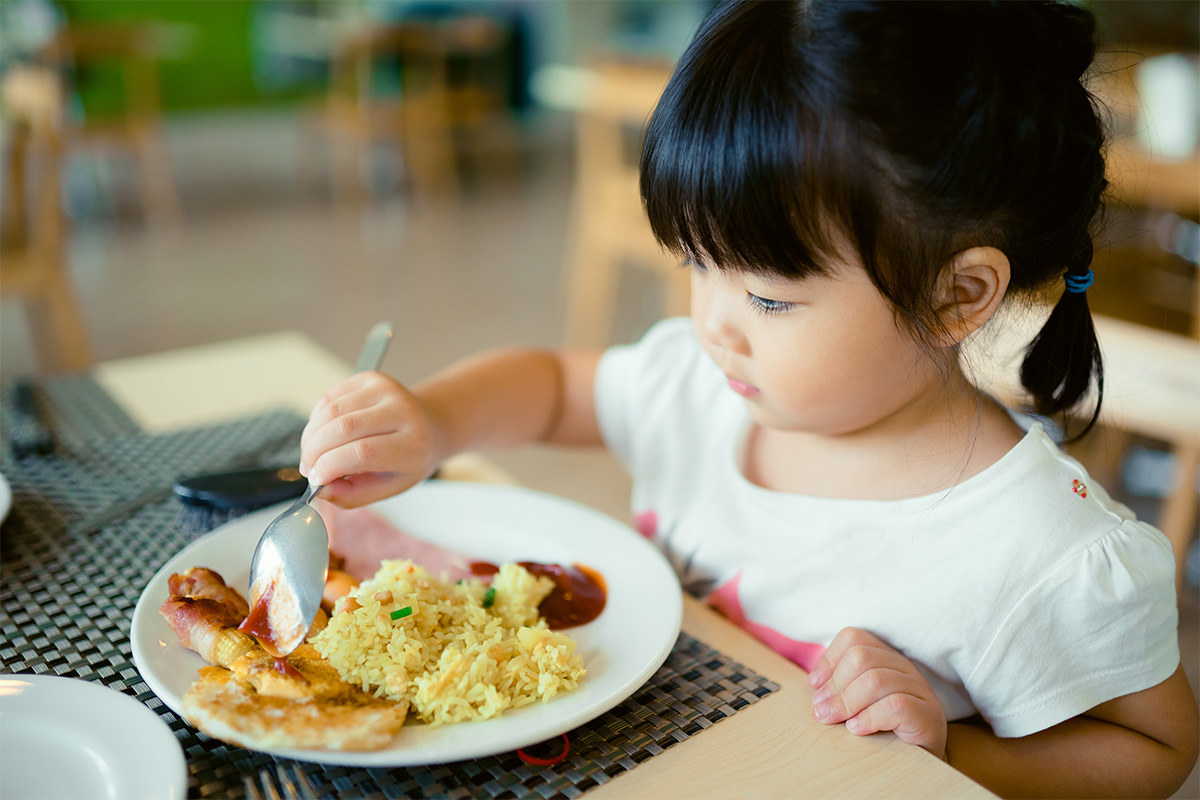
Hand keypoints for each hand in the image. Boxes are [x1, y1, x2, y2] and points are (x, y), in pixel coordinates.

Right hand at [299, 371, 443, 507]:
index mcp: (412, 444)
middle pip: (343, 428)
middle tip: (308, 468)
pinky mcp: (371, 378)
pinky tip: (322, 435)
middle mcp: (402, 411)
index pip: (362, 452)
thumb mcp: (388, 487)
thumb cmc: (409, 460)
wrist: (430, 427)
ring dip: (311, 436)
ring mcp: (386, 390)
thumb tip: (320, 489)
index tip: (315, 480)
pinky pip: (330, 397)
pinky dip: (317, 419)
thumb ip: (353, 494)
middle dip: (314, 451)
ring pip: (332, 410)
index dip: (329, 466)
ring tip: (312, 454)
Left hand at [807, 627, 947, 758]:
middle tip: (821, 710)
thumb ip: (841, 690)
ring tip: (833, 720)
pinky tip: (857, 729)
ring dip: (846, 702)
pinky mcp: (927, 714)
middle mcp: (904, 668)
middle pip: (861, 657)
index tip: (815, 686)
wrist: (925, 763)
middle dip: (835, 685)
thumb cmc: (886, 730)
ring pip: (875, 680)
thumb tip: (815, 687)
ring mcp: (919, 689)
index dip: (828, 659)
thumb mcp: (859, 705)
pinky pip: (895, 705)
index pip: (853, 638)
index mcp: (886, 658)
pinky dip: (869, 717)